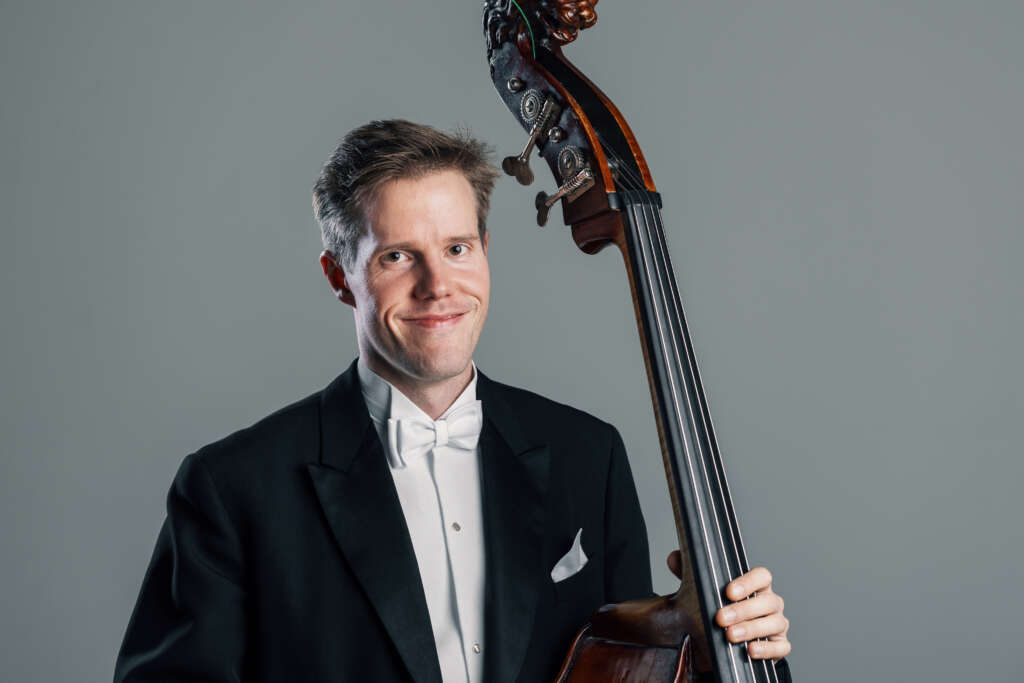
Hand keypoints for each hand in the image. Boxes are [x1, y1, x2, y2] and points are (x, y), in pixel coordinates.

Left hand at [667, 551, 790, 660]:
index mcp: (755, 586)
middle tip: (720, 618)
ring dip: (752, 629)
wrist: (719, 644)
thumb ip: (688, 573)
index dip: (748, 582)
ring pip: (775, 623)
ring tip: (730, 636)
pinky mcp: (778, 646)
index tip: (729, 591)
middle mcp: (770, 603)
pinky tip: (750, 650)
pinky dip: (767, 649)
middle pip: (768, 601)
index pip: (761, 576)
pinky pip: (781, 647)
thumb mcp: (701, 593)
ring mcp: (777, 624)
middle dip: (743, 610)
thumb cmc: (717, 612)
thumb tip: (674, 557)